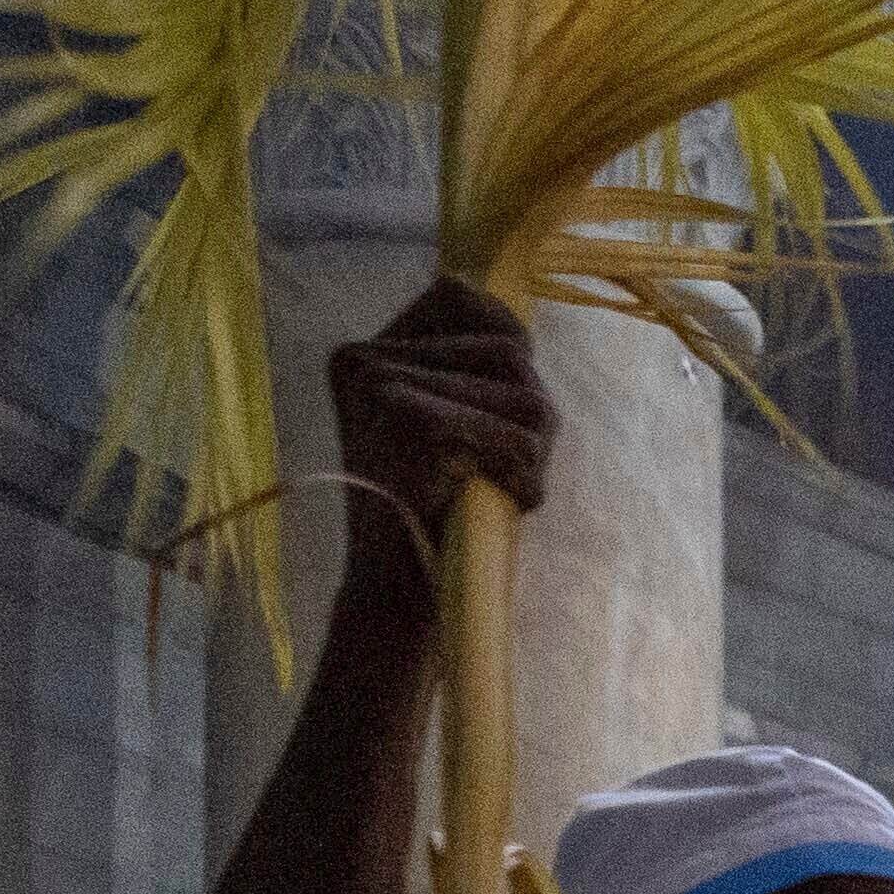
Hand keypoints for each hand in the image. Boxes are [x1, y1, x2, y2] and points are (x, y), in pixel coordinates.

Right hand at [321, 275, 556, 602]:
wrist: (391, 598)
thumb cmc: (432, 514)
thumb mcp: (445, 426)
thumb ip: (468, 371)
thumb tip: (515, 330)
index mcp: (362, 354)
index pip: (459, 295)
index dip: (504, 344)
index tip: (498, 404)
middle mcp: (364, 359)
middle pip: (506, 346)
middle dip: (527, 411)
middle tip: (499, 468)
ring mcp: (381, 385)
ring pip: (521, 387)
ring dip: (531, 446)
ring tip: (493, 485)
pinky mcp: (408, 420)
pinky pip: (515, 432)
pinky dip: (523, 474)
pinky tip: (487, 502)